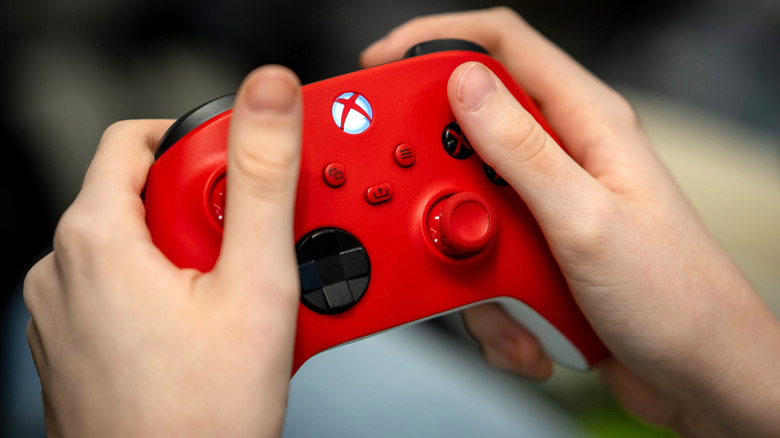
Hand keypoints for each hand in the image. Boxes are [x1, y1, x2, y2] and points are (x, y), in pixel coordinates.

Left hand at [24, 66, 302, 436]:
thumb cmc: (198, 417)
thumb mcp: (254, 284)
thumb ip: (262, 179)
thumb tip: (267, 97)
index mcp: (95, 238)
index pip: (139, 138)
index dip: (202, 148)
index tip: (244, 183)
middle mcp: (65, 269)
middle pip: (147, 194)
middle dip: (211, 213)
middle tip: (253, 259)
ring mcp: (69, 311)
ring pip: (142, 244)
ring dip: (197, 256)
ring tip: (237, 303)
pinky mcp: (82, 342)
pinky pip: (129, 288)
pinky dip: (173, 292)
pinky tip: (210, 331)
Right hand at [362, 8, 779, 436]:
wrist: (699, 375)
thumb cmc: (676, 298)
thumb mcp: (585, 221)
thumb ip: (521, 151)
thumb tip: (464, 87)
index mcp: (588, 124)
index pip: (504, 46)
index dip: (438, 42)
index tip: (383, 67)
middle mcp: (565, 157)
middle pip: (471, 133)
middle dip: (440, 183)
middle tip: (433, 219)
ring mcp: (548, 207)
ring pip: (466, 208)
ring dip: (468, 261)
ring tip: (509, 301)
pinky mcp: (537, 251)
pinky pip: (480, 258)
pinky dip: (488, 300)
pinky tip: (526, 324)